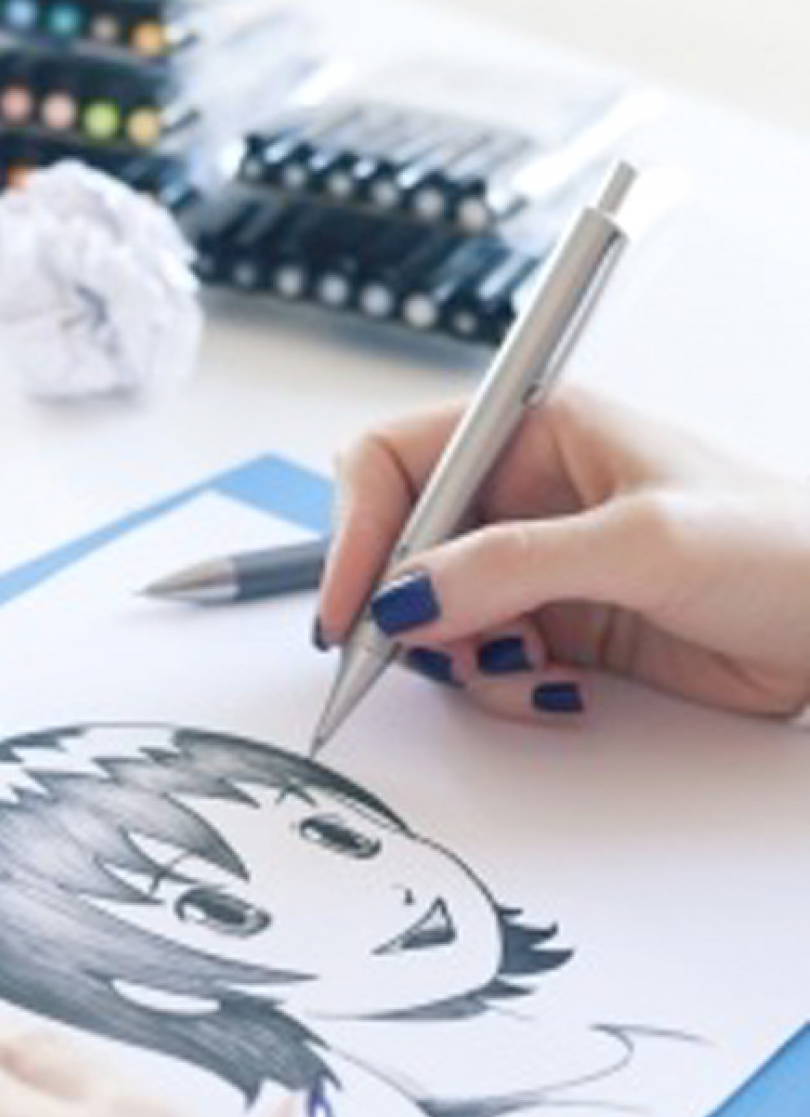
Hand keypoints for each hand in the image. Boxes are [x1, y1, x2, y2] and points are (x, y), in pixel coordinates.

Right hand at [317, 388, 809, 722]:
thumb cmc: (787, 547)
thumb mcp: (643, 542)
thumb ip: (514, 565)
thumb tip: (405, 597)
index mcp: (534, 431)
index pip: (395, 462)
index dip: (357, 530)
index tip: (350, 606)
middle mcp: (522, 494)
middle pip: (399, 547)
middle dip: (404, 607)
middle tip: (422, 652)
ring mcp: (534, 565)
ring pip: (430, 616)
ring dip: (458, 655)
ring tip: (524, 664)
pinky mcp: (554, 626)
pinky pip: (478, 661)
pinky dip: (499, 685)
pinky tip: (559, 685)